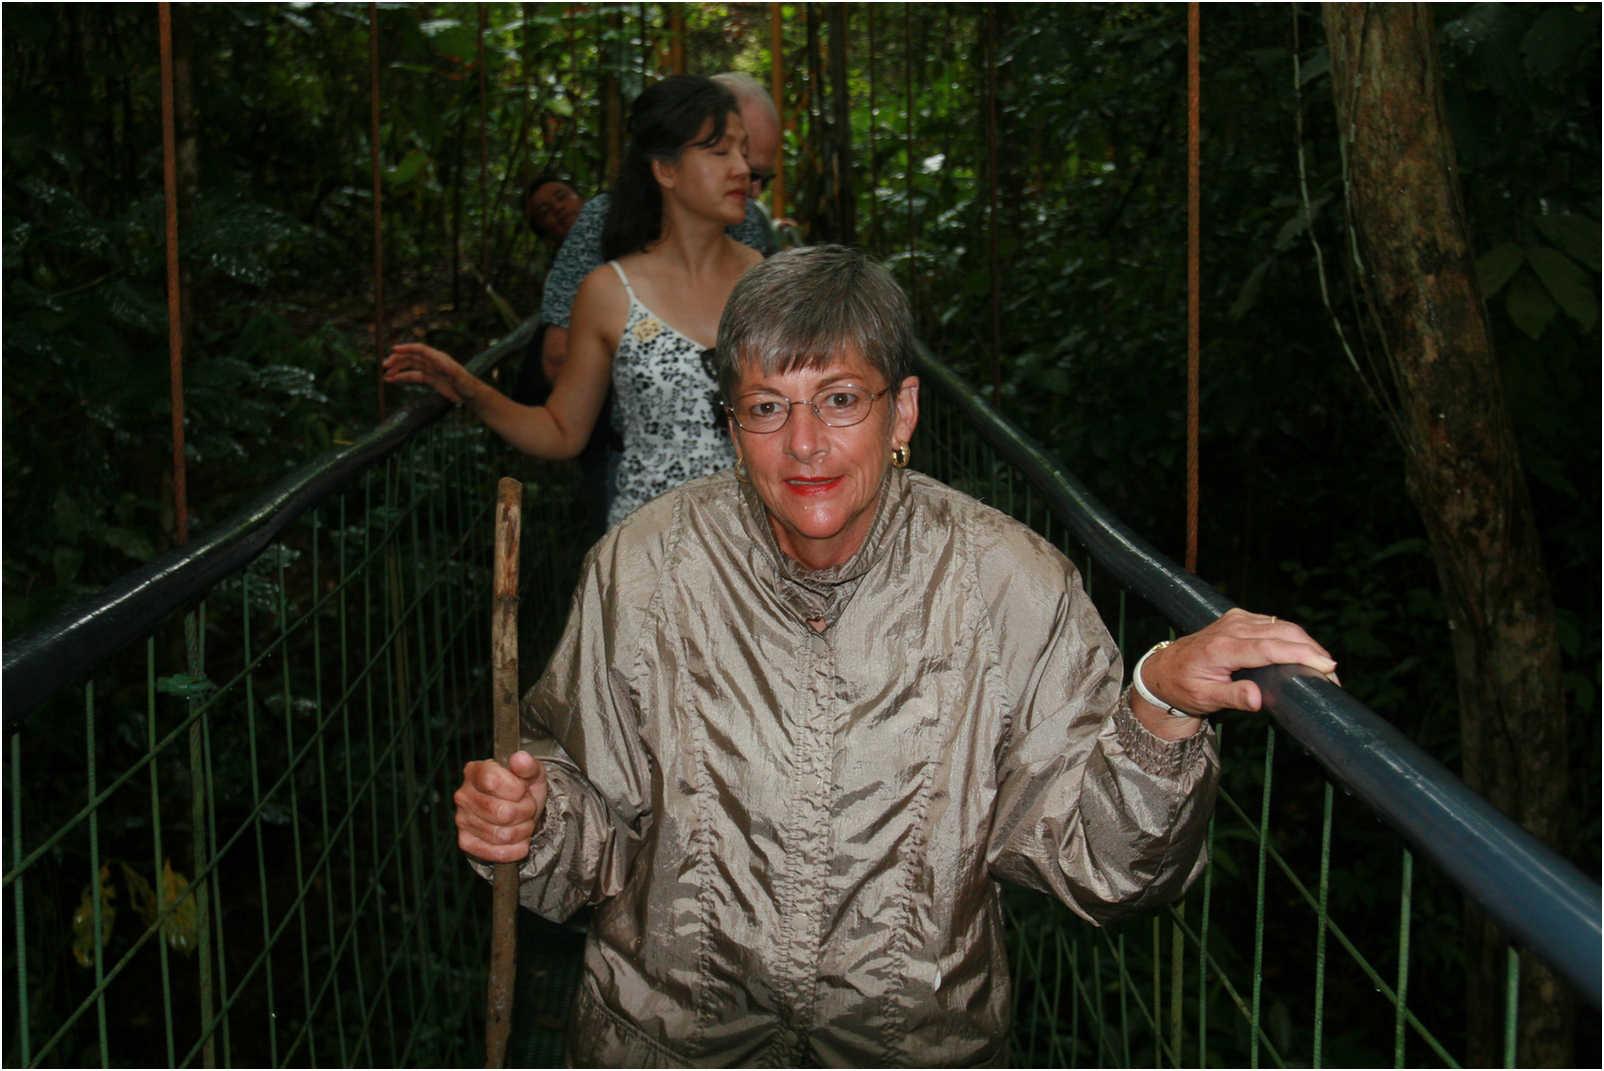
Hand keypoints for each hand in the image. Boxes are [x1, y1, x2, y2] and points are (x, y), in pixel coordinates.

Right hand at [383, 342, 476, 405]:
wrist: (471, 394)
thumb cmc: (468, 385)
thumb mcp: (460, 378)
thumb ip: (452, 372)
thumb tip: (444, 365)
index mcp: (439, 358)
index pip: (420, 349)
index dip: (407, 348)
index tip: (394, 349)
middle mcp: (433, 362)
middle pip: (412, 357)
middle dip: (397, 359)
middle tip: (385, 365)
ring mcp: (430, 370)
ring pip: (410, 366)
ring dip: (397, 369)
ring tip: (385, 375)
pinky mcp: (430, 379)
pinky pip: (412, 376)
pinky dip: (402, 377)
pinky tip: (392, 380)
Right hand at [454, 751, 547, 862]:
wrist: (519, 810)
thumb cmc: (522, 788)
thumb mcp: (532, 773)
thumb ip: (528, 765)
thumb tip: (520, 758)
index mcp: (476, 771)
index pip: (493, 781)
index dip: (516, 789)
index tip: (523, 789)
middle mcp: (463, 795)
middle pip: (502, 813)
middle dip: (525, 812)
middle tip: (527, 807)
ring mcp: (462, 820)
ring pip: (502, 835)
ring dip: (523, 830)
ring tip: (522, 821)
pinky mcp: (465, 842)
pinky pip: (496, 853)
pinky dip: (515, 849)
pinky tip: (517, 838)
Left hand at [1133, 609, 1338, 731]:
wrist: (1164, 669)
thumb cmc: (1183, 687)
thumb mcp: (1204, 698)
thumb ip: (1232, 697)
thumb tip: (1259, 699)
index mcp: (1222, 648)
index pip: (1269, 647)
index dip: (1300, 655)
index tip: (1326, 666)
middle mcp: (1231, 628)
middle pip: (1282, 632)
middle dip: (1312, 650)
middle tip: (1333, 674)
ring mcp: (1236, 620)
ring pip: (1281, 625)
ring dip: (1306, 642)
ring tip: (1325, 665)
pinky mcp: (1240, 618)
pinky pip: (1273, 623)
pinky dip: (1293, 636)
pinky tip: (1306, 651)